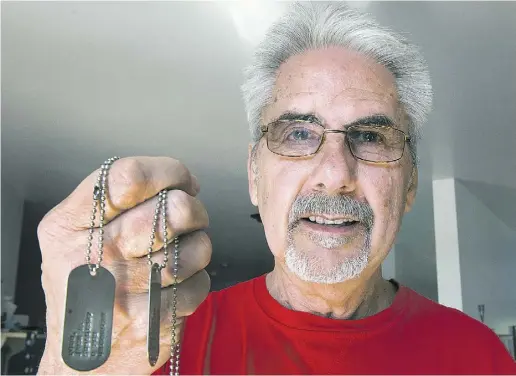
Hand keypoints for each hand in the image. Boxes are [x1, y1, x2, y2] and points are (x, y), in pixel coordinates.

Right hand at [37, 157, 210, 374]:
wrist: (79, 358)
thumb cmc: (85, 285)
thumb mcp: (74, 235)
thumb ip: (116, 201)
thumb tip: (184, 183)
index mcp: (69, 226)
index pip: (128, 176)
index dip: (168, 172)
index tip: (181, 181)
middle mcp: (93, 256)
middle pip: (173, 210)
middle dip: (193, 209)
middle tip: (187, 218)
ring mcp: (123, 291)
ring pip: (196, 246)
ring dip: (197, 247)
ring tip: (176, 256)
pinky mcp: (152, 321)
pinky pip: (200, 282)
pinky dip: (196, 280)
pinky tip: (173, 286)